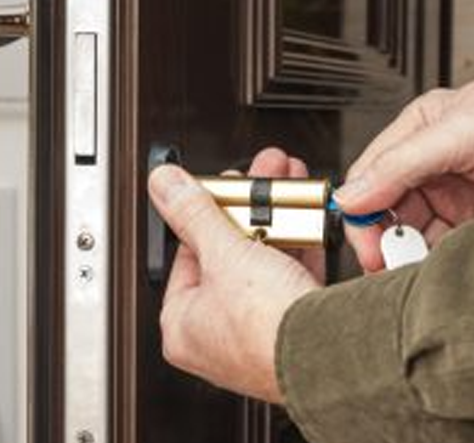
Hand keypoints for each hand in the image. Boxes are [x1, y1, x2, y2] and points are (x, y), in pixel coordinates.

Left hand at [148, 162, 318, 402]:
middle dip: (248, 210)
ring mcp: (254, 330)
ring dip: (276, 223)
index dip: (205, 213)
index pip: (187, 252)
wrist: (330, 358)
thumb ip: (193, 214)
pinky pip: (288, 277)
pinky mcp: (289, 327)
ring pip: (262, 263)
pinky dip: (296, 249)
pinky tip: (305, 223)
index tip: (220, 188)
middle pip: (227, 254)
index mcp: (183, 322)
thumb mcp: (224, 255)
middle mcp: (216, 332)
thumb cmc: (267, 328)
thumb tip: (164, 184)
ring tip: (285, 191)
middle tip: (256, 181)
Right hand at [335, 81, 473, 271]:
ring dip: (408, 254)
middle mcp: (428, 164)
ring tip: (412, 269)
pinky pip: (439, 245)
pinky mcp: (470, 219)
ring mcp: (452, 193)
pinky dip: (432, 260)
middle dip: (384, 240)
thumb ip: (397, 164)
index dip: (361, 215)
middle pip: (385, 209)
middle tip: (388, 265)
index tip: (367, 249)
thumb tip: (349, 197)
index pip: (368, 178)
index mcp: (416, 133)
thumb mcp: (458, 132)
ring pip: (411, 231)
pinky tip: (432, 266)